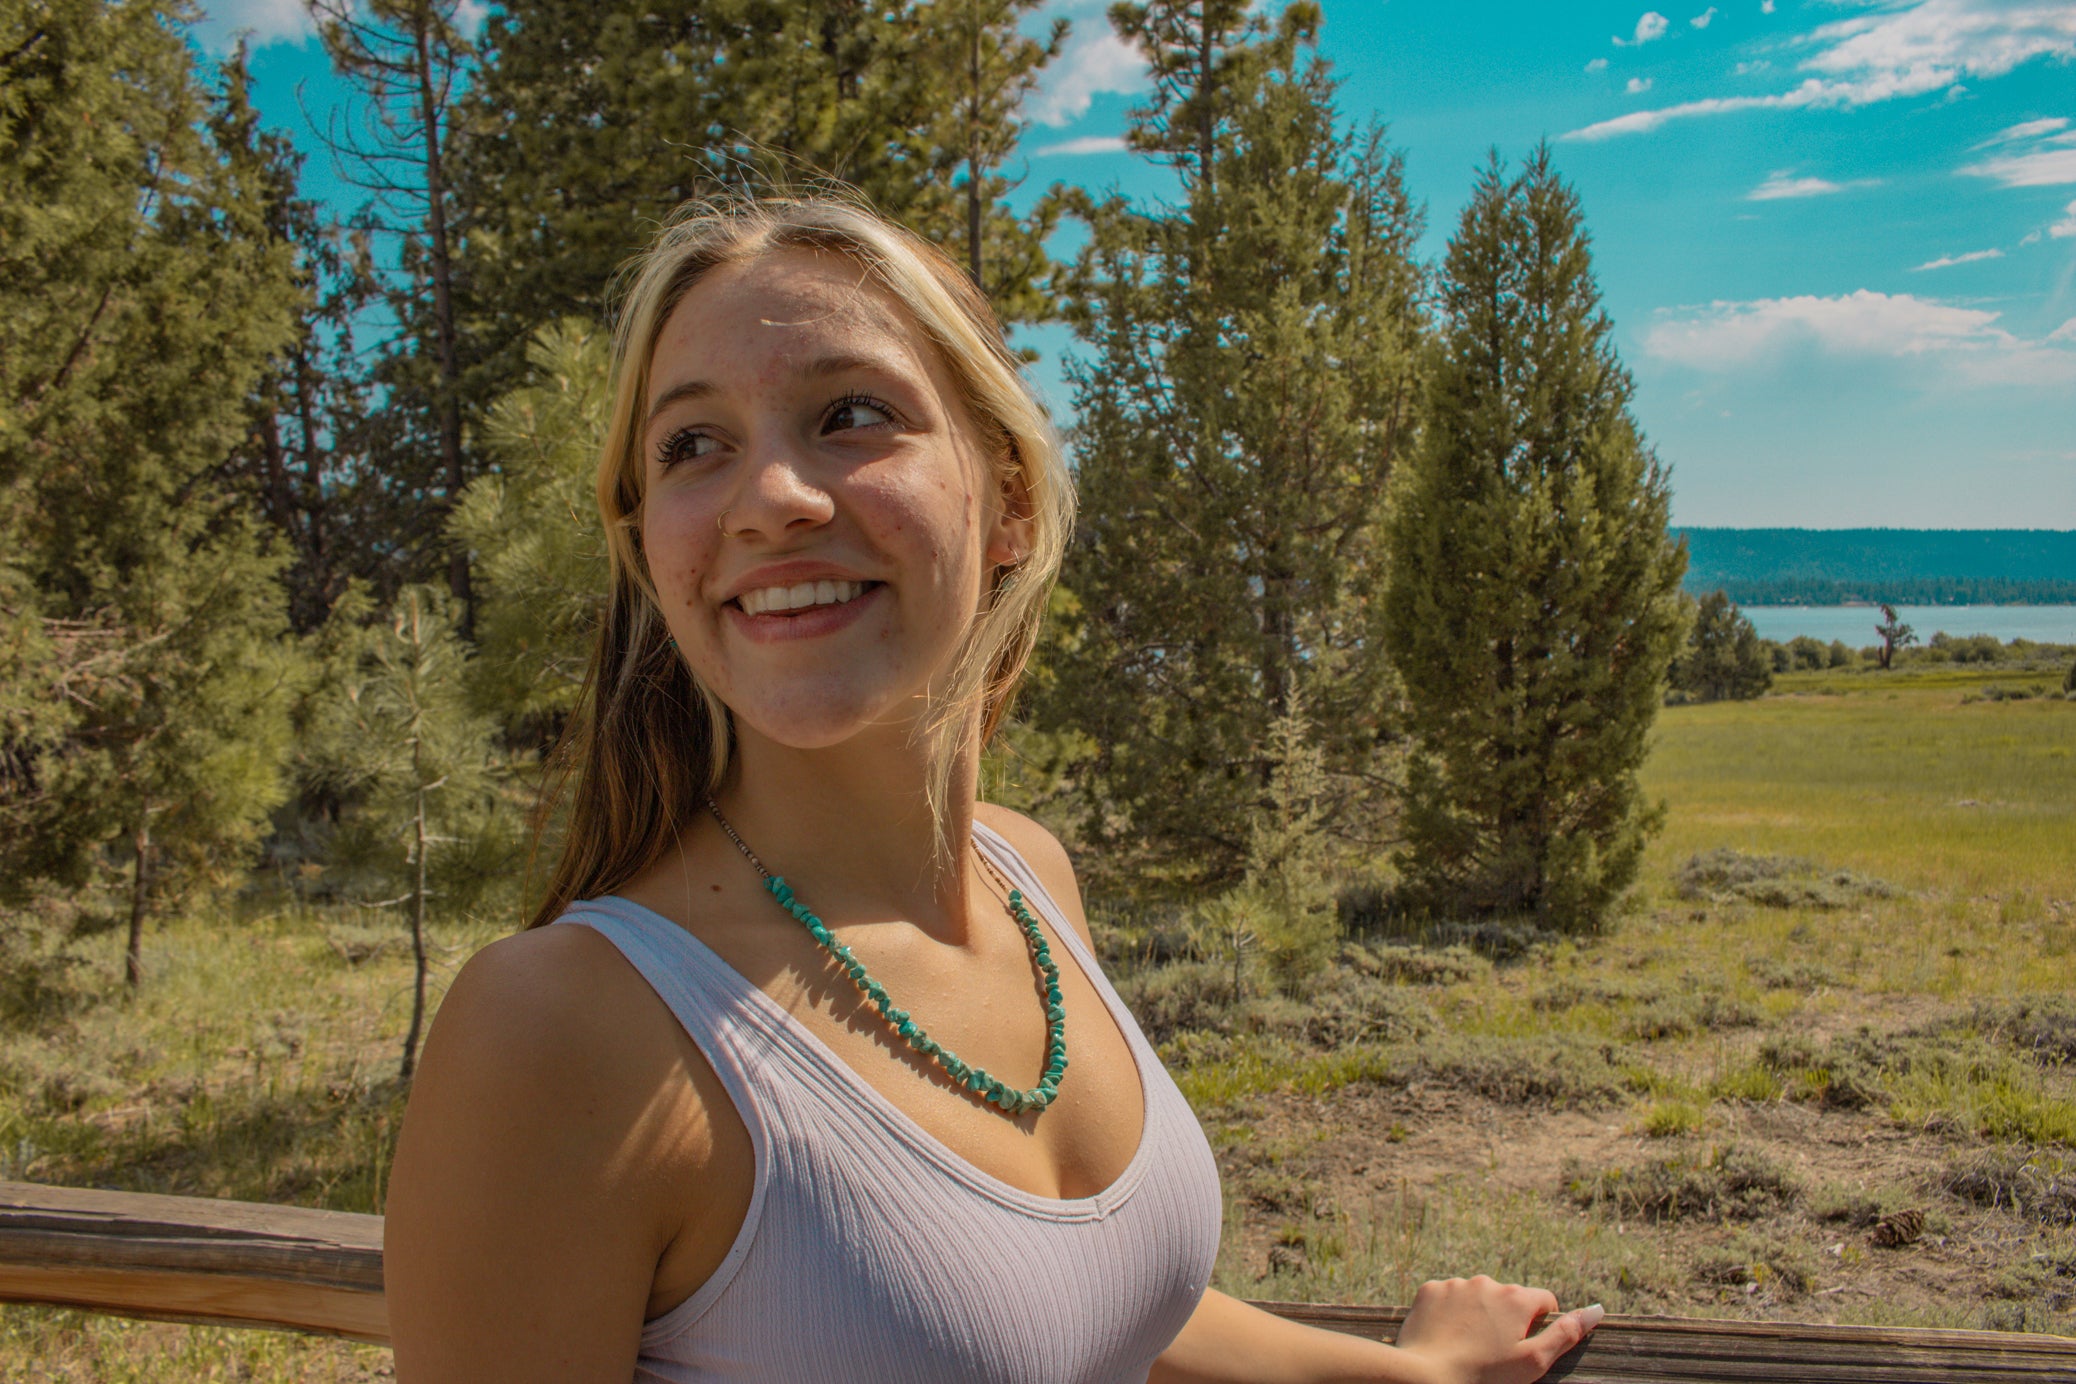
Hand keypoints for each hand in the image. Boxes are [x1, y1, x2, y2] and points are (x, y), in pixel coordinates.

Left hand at [1391, 1276, 1602, 1383]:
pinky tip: (1446, 1337)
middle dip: (1507, 1320)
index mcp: (1517, 1297)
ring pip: (1478, 1297)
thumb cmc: (1485, 1375)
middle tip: (1493, 1352)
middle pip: (1509, 1298)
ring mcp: (1456, 1284)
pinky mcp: (1430, 1290)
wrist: (1425, 1376)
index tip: (1523, 1347)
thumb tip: (1597, 1311)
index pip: (1544, 1302)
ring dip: (1478, 1315)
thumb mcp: (1533, 1361)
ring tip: (1469, 1346)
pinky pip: (1448, 1297)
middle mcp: (1488, 1282)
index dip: (1539, 1326)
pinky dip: (1450, 1313)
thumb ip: (1566, 1333)